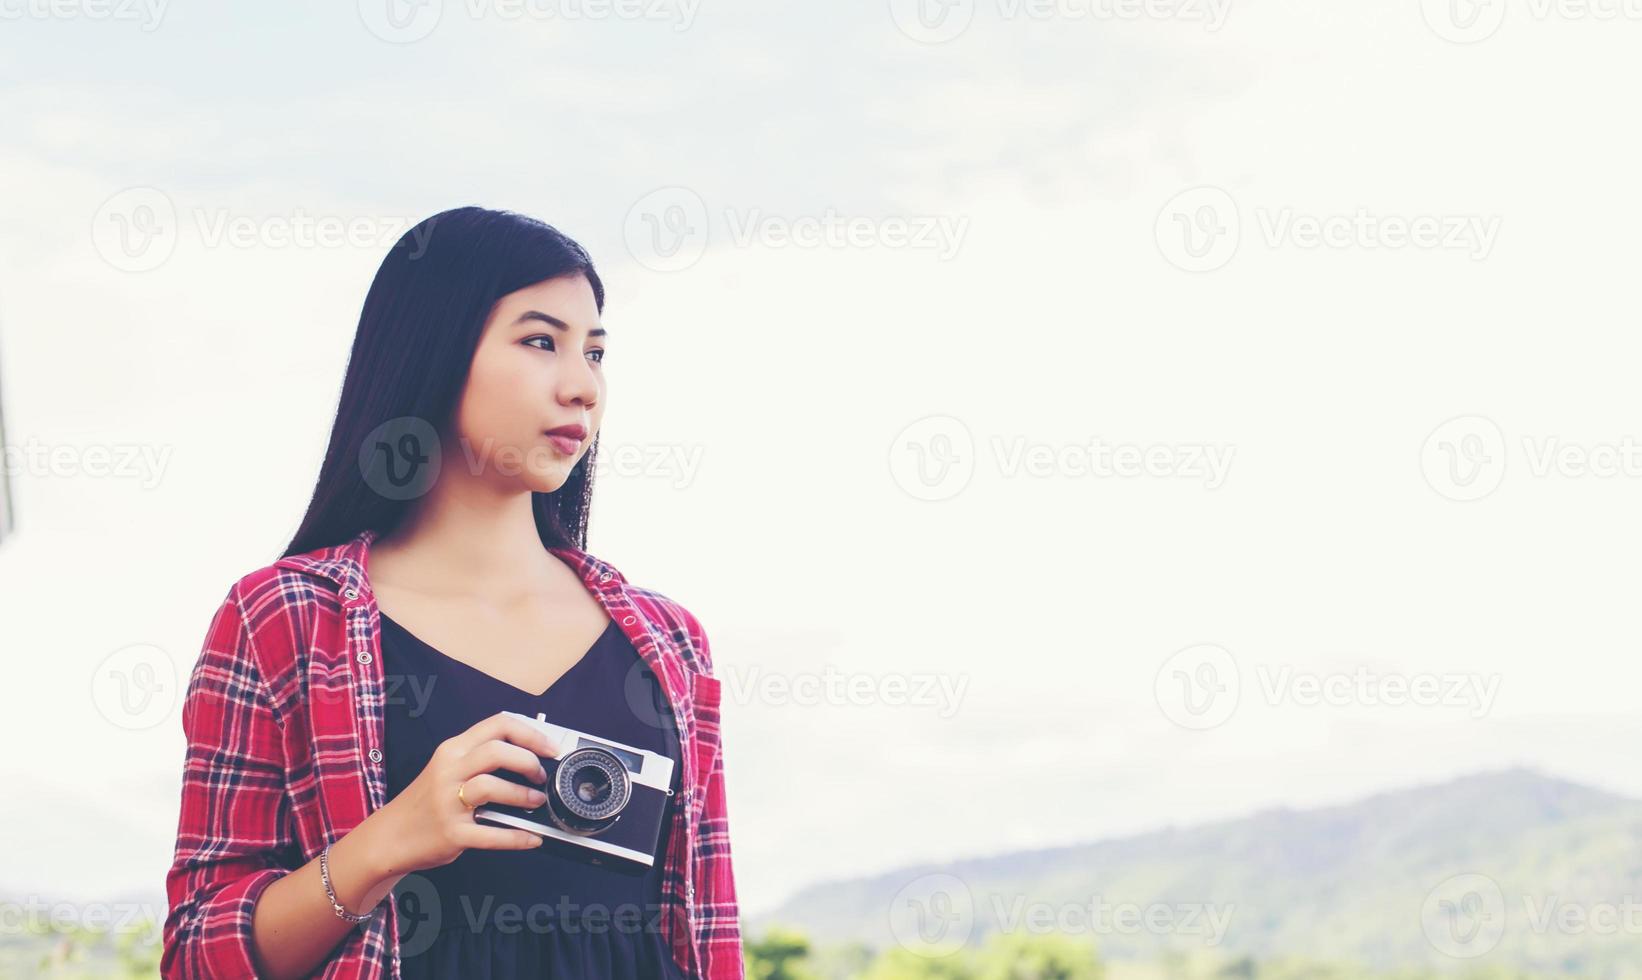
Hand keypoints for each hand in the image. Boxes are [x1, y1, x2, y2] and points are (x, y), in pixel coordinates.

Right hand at [371, 711, 559, 872]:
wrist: (388, 837)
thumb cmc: (426, 802)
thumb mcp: (447, 768)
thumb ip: (479, 758)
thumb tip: (530, 756)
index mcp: (453, 750)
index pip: (498, 725)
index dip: (531, 734)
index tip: (551, 748)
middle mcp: (449, 771)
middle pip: (497, 751)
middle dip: (529, 762)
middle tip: (541, 776)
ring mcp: (448, 803)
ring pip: (493, 787)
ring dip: (523, 795)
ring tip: (536, 802)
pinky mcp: (451, 834)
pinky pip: (492, 834)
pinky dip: (518, 837)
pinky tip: (531, 838)